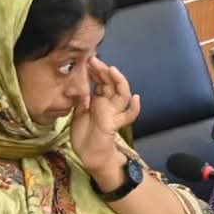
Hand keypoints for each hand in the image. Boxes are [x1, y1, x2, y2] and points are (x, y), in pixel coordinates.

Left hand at [69, 58, 140, 181]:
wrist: (88, 153)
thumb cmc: (84, 134)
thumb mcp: (78, 112)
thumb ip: (81, 100)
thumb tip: (80, 88)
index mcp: (99, 100)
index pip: (101, 81)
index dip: (96, 71)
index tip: (88, 61)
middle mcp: (109, 103)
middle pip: (110, 83)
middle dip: (103, 71)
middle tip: (94, 60)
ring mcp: (114, 112)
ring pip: (121, 93)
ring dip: (117, 80)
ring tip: (111, 69)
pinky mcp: (115, 122)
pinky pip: (128, 115)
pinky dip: (134, 107)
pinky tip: (136, 98)